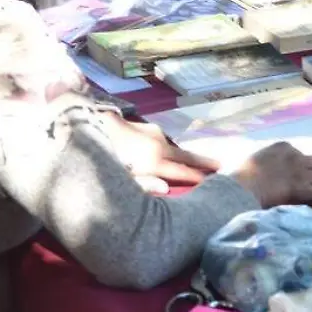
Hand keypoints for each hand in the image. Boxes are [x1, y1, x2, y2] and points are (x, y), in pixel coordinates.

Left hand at [96, 112, 219, 184]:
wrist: (89, 122)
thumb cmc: (104, 156)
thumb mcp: (119, 177)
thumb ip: (143, 185)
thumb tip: (166, 190)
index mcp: (155, 161)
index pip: (183, 172)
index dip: (199, 177)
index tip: (216, 181)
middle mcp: (160, 145)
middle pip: (187, 155)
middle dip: (204, 161)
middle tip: (222, 165)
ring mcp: (155, 133)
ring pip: (176, 147)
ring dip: (187, 154)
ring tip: (200, 161)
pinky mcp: (148, 127)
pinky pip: (165, 141)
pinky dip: (172, 148)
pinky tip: (171, 152)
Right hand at [231, 142, 311, 206]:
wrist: (242, 189)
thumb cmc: (243, 177)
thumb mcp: (260, 158)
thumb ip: (274, 159)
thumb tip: (280, 169)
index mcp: (284, 147)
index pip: (303, 155)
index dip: (299, 166)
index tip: (290, 175)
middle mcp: (296, 156)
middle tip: (304, 184)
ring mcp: (300, 171)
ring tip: (302, 194)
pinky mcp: (301, 187)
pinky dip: (311, 197)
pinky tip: (301, 199)